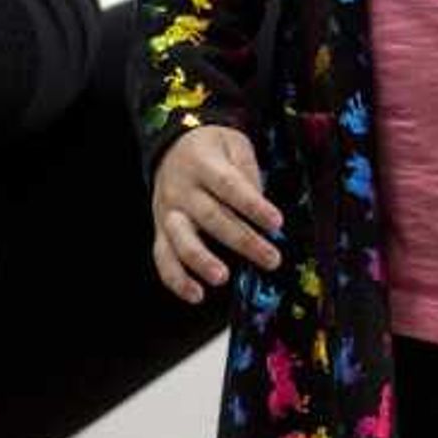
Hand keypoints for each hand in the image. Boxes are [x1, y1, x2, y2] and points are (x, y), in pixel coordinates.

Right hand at [151, 124, 284, 304]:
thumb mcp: (233, 144)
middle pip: (211, 217)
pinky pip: (163, 257)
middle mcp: (182, 190)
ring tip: (222, 277)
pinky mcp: (160, 231)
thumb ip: (248, 172)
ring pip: (181, 240)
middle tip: (270, 258)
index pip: (230, 186)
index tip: (276, 223)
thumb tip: (262, 206)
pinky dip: (176, 279)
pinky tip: (196, 294)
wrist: (171, 147)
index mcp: (203, 164)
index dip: (253, 205)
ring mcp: (168, 212)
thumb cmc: (211, 149)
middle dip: (242, 240)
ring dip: (201, 260)